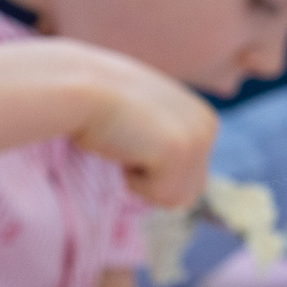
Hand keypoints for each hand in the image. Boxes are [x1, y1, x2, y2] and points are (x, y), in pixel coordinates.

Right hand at [58, 41, 219, 208]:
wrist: (79, 88)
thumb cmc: (97, 102)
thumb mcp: (142, 119)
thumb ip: (160, 139)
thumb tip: (156, 165)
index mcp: (203, 119)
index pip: (191, 178)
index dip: (154, 172)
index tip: (131, 141)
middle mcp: (208, 126)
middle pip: (189, 192)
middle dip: (154, 180)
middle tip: (128, 145)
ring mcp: (197, 138)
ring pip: (176, 198)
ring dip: (143, 181)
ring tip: (125, 144)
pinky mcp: (180, 150)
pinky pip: (160, 195)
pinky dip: (134, 181)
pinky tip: (122, 147)